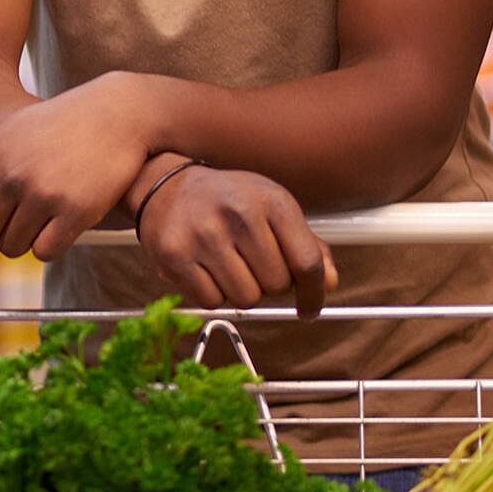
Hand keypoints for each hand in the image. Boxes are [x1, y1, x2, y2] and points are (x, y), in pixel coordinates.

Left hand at [0, 75, 151, 271]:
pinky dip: (50, 245)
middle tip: (12, 228)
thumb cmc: (56, 128)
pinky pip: (45, 252)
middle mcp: (8, 176)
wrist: (115, 114)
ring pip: (12, 248)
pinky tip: (61, 223)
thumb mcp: (7, 140)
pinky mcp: (75, 210)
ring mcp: (41, 194)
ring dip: (24, 242)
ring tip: (42, 216)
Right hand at [136, 165, 337, 318]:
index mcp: (271, 200)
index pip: (307, 262)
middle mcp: (238, 214)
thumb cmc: (226, 199)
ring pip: (246, 298)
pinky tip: (206, 270)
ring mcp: (204, 235)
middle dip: (270, 284)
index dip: (314, 293)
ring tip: (228, 266)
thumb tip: (328, 283)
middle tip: (252, 266)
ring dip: (241, 291)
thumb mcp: (271, 207)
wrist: (165, 184)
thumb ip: (305, 245)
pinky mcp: (175, 255)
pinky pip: (212, 301)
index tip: (310, 307)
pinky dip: (213, 294)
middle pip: (277, 285)